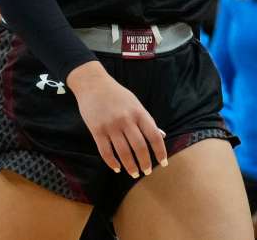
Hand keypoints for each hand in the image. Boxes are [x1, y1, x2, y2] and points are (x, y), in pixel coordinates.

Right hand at [67, 61, 166, 178]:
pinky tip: (117, 168)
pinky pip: (105, 152)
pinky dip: (112, 163)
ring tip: (134, 173)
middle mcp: (126, 119)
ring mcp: (110, 125)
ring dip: (130, 166)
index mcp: (138, 112)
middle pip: (139, 147)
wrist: (93, 84)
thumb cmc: (117, 94)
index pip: (154, 136)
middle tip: (146, 172)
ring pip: (123, 152)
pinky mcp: (96, 130)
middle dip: (145, 163)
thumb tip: (162, 136)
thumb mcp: (135, 103)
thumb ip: (147, 120)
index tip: (163, 163)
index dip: (160, 151)